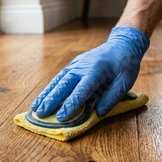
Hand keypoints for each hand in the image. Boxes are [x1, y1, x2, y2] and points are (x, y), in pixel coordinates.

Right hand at [32, 26, 149, 120]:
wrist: (121, 44)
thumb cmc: (125, 65)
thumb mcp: (125, 82)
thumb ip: (112, 98)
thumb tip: (98, 113)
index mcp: (96, 71)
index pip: (81, 91)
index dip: (70, 105)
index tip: (61, 117)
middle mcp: (82, 67)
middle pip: (63, 85)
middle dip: (51, 101)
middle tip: (40, 114)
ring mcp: (75, 65)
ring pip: (57, 81)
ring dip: (45, 95)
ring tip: (35, 108)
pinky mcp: (73, 65)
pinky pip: (59, 78)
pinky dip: (49, 88)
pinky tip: (42, 97)